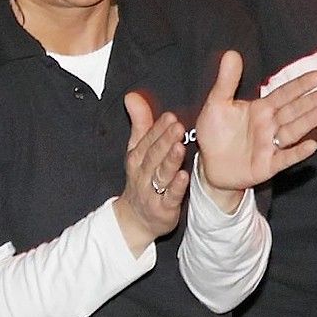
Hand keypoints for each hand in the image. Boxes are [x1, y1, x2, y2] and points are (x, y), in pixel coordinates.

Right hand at [114, 92, 187, 251]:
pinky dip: (176, 187)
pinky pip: (170, 197)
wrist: (135, 220)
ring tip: (180, 147)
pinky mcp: (163, 208)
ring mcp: (152, 191)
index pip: (147, 140)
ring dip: (170, 161)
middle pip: (153, 155)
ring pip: (161, 175)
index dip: (158, 129)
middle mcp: (142, 173)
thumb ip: (140, 123)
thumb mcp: (137, 151)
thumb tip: (132, 95)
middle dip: (164, 141)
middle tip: (178, 126)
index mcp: (137, 157)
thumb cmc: (141, 178)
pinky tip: (185, 177)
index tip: (170, 116)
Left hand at [195, 51, 316, 196]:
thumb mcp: (217, 104)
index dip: (301, 85)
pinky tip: (311, 144)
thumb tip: (232, 53)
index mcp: (261, 109)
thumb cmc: (215, 133)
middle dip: (313, 101)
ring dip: (310, 122)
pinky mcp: (268, 165)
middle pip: (294, 110)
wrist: (208, 167)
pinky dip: (298, 152)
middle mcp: (270, 125)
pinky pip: (285, 158)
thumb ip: (227, 81)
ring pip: (293, 131)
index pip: (284, 94)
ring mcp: (271, 145)